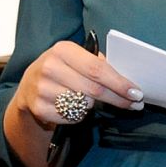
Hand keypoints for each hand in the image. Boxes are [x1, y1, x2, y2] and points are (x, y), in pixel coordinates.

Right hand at [13, 40, 142, 130]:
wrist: (29, 85)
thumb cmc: (64, 68)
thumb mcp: (78, 57)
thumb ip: (99, 63)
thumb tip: (128, 80)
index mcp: (63, 50)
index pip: (97, 69)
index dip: (119, 83)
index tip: (136, 92)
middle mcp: (50, 67)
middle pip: (94, 89)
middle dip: (118, 98)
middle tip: (135, 104)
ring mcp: (42, 89)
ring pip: (84, 104)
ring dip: (96, 105)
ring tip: (96, 101)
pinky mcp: (39, 108)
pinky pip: (72, 117)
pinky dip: (80, 114)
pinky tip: (77, 107)